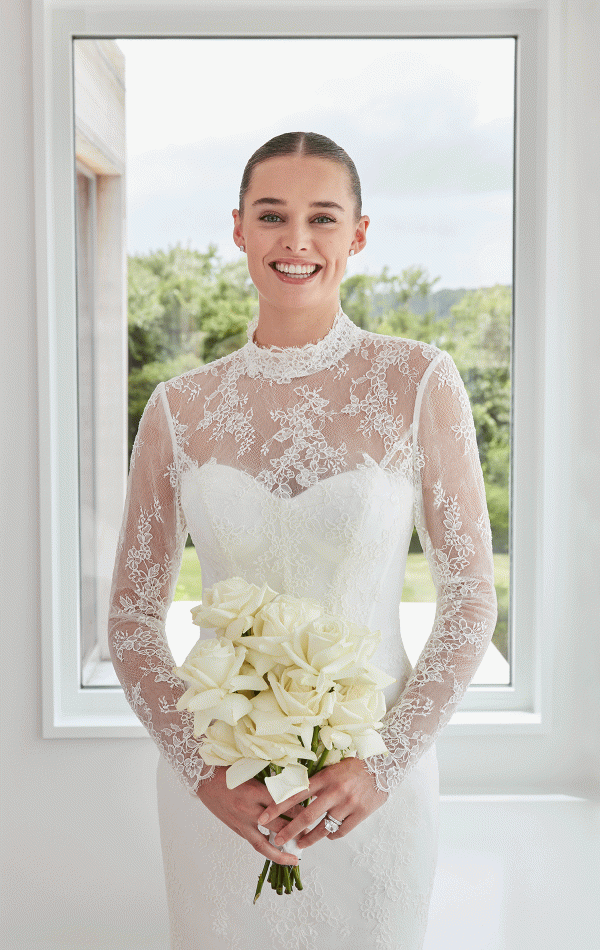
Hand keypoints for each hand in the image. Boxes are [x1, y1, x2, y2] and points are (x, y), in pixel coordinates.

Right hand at [195, 766, 300, 865]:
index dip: (299, 806)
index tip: (312, 808)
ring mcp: (241, 822)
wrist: (203, 778)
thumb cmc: (228, 770)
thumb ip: (268, 782)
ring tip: (295, 859)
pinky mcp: (236, 828)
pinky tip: (276, 853)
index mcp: (254, 791)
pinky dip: (266, 850)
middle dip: (296, 830)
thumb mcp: (250, 771)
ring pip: (264, 844)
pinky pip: (253, 843)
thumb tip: (290, 788)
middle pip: (278, 825)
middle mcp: (249, 809)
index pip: (283, 803)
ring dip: (281, 852)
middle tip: (310, 834)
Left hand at [257, 757, 387, 850]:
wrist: (385, 765)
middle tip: (277, 840)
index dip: (278, 807)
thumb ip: (317, 780)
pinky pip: (340, 831)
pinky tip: (327, 834)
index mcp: (325, 776)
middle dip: (289, 830)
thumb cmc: (355, 765)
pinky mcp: (361, 814)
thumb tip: (296, 793)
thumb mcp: (333, 766)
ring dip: (309, 839)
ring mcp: (348, 804)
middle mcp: (335, 791)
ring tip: (300, 844)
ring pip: (323, 827)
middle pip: (307, 816)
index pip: (296, 793)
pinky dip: (331, 835)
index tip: (264, 817)